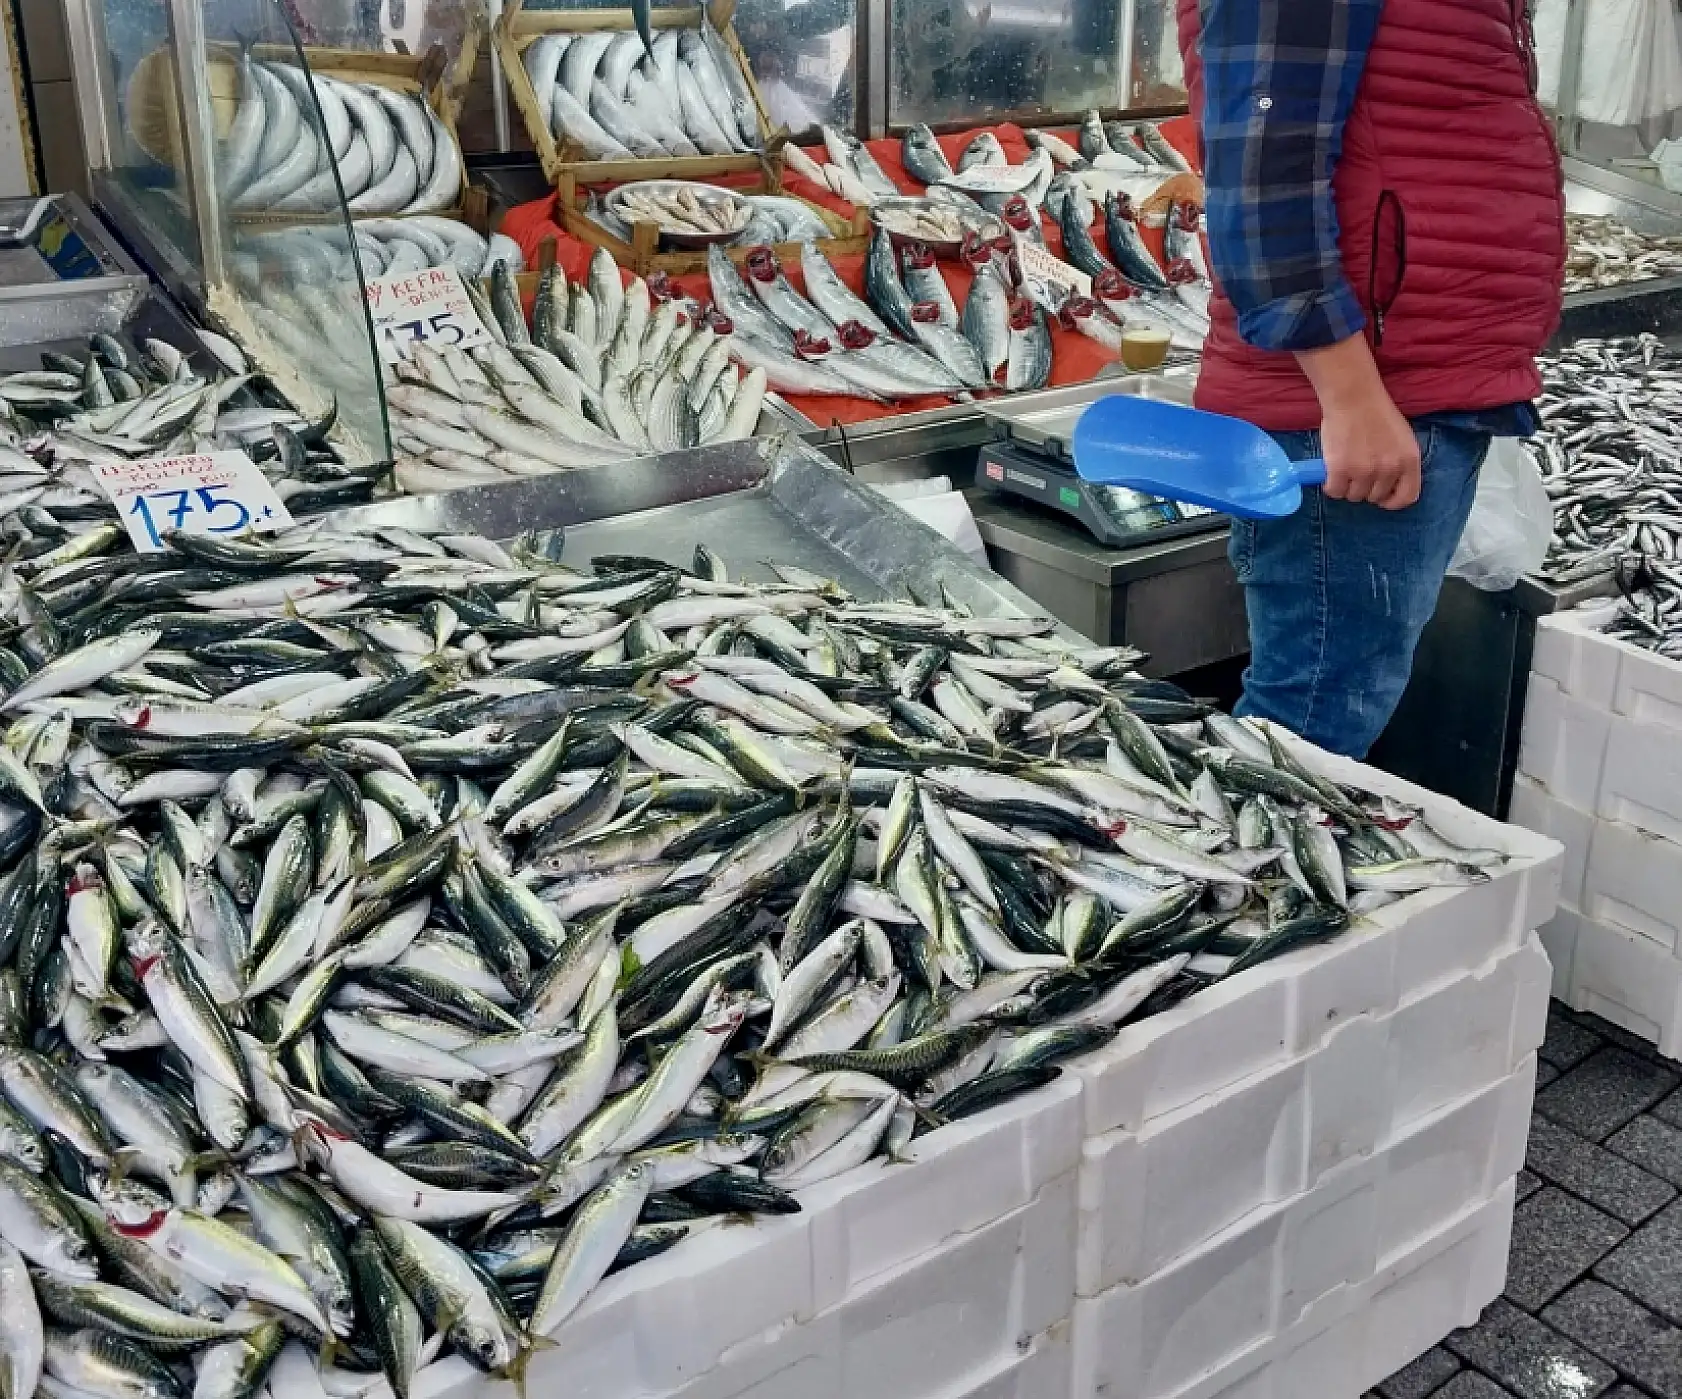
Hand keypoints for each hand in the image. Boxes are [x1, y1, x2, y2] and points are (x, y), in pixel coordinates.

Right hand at [1320, 393, 1420, 509]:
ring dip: (1347, 486)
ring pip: (1354, 496)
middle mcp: (1389, 469)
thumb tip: (1388, 485)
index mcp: (1409, 461)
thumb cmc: (1376, 413)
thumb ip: (1399, 462)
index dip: (1392, 501)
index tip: (1381, 497)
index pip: (1407, 497)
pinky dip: (1331, 485)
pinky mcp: (1341, 471)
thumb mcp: (1401, 439)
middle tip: (1356, 473)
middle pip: (1375, 497)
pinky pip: (1335, 491)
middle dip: (1365, 488)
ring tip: (1343, 469)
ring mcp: (1365, 472)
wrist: (1353, 397)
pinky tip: (1331, 473)